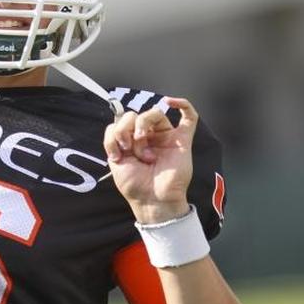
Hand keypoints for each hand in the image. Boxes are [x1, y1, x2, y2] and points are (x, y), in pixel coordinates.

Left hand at [103, 97, 198, 223]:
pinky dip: (183, 104)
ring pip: (155, 113)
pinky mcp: (182, 141)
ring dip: (142, 124)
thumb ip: (113, 139)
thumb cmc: (135, 185)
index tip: (116, 154)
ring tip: (142, 145)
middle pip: (136, 114)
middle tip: (128, 148)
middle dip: (127, 129)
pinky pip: (189, 117)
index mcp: (133, 140)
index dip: (116, 133)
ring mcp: (166, 137)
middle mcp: (149, 136)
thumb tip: (119, 124)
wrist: (152, 201)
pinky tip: (171, 102)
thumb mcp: (115, 160)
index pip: (122, 122)